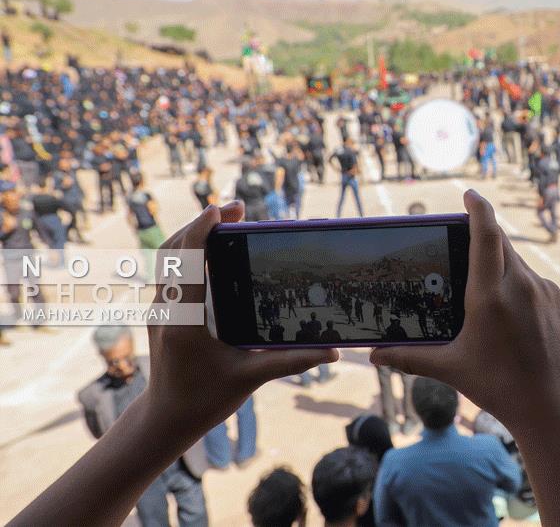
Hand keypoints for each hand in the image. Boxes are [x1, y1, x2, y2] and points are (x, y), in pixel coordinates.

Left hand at [146, 201, 336, 433]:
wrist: (166, 419)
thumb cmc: (205, 400)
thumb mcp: (250, 378)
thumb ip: (291, 361)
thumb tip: (332, 352)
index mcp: (185, 320)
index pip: (187, 261)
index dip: (201, 229)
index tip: (222, 210)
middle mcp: (166, 309)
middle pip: (172, 249)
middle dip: (200, 223)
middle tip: (236, 209)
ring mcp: (159, 310)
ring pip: (167, 258)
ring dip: (193, 234)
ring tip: (226, 221)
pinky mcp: (162, 313)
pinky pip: (170, 271)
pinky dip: (189, 251)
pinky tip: (214, 251)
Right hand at [371, 190, 559, 430]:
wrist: (556, 408)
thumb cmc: (501, 388)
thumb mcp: (452, 370)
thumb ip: (410, 358)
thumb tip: (373, 355)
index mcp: (491, 296)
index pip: (486, 234)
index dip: (478, 208)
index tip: (470, 193)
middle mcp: (521, 285)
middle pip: (500, 243)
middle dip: (482, 235)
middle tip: (461, 237)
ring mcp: (544, 292)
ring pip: (517, 262)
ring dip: (498, 262)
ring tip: (480, 285)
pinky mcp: (557, 302)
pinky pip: (532, 280)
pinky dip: (515, 282)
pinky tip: (506, 311)